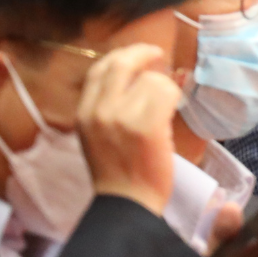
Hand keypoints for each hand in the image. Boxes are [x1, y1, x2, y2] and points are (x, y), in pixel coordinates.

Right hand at [75, 43, 183, 215]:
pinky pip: (165, 92)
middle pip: (119, 63)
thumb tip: (135, 77)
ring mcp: (121, 117)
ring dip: (164, 86)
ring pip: (149, 78)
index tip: (137, 55)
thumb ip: (107, 107)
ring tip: (167, 103)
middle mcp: (98, 111)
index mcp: (83, 113)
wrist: (126, 203)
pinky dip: (174, 96)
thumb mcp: (97, 135)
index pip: (98, 70)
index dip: (121, 56)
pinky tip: (173, 111)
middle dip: (142, 53)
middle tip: (158, 56)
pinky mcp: (146, 126)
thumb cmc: (118, 173)